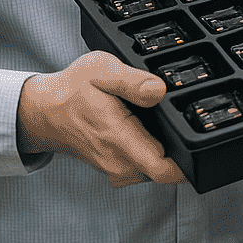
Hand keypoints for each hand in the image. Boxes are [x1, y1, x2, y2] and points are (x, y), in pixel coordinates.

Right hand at [17, 51, 185, 187]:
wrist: (44, 112)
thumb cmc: (71, 91)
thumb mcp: (101, 70)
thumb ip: (132, 81)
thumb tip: (160, 90)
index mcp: (119, 138)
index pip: (164, 170)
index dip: (189, 162)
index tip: (198, 142)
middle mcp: (119, 162)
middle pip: (167, 172)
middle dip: (181, 152)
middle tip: (179, 123)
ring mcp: (117, 169)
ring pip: (155, 171)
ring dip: (165, 152)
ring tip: (160, 124)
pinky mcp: (116, 169)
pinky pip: (143, 168)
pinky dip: (150, 153)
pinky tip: (147, 131)